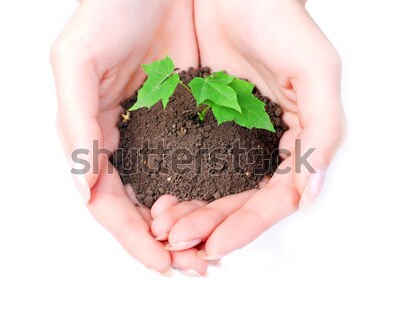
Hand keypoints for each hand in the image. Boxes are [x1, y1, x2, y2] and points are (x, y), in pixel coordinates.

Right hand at [50, 0, 204, 273]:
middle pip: (141, 205)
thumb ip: (76, 123)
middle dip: (163, 241)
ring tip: (209, 248)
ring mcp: (159, 130)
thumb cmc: (112, 11)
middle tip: (192, 265)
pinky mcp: (189, 116)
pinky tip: (220, 209)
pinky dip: (205, 191)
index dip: (131, 235)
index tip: (159, 261)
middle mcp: (128, 139)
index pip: (109, 200)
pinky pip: (197, 163)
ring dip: (187, 223)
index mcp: (97, 133)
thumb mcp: (77, 61)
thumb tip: (85, 185)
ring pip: (169, 191)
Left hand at [156, 0, 345, 258]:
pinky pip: (187, 164)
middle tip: (178, 242)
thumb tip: (311, 191)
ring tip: (163, 227)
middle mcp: (263, 146)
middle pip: (238, 202)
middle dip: (209, 226)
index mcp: (294, 141)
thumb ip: (323, 130)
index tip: (216, 245)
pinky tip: (157, 197)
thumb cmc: (281, 22)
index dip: (247, 226)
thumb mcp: (316, 70)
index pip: (273, 199)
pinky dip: (174, 185)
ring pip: (211, 190)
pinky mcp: (203, 125)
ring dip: (189, 213)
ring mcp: (231, 138)